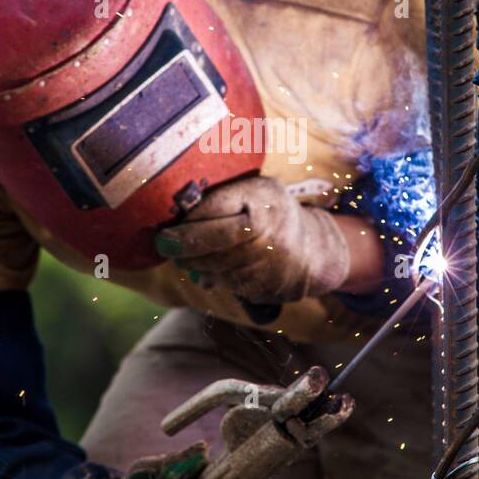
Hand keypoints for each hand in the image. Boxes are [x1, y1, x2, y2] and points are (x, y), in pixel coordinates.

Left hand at [154, 176, 349, 302]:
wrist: (313, 251)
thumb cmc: (272, 214)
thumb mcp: (257, 191)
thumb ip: (225, 196)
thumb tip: (180, 214)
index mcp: (264, 199)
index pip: (215, 208)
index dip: (188, 220)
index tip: (167, 226)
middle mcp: (269, 231)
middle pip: (213, 242)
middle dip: (182, 245)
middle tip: (165, 244)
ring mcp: (267, 263)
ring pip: (214, 267)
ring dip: (193, 264)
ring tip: (184, 257)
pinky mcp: (263, 288)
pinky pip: (225, 283)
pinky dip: (212, 278)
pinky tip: (209, 270)